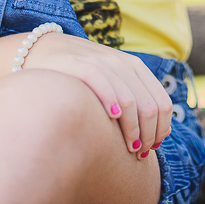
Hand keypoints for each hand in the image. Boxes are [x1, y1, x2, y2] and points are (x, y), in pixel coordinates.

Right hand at [20, 33, 172, 158]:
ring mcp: (102, 62)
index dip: (161, 130)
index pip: (162, 103)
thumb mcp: (112, 81)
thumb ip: (134, 100)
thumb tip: (160, 134)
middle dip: (148, 136)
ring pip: (130, 102)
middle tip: (139, 153)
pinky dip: (110, 103)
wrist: (41, 50)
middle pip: (149, 108)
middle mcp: (122, 63)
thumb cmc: (79, 74)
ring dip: (133, 131)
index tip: (153, 148)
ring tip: (129, 148)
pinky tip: (111, 119)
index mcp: (136, 67)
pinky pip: (102, 84)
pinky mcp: (79, 64)